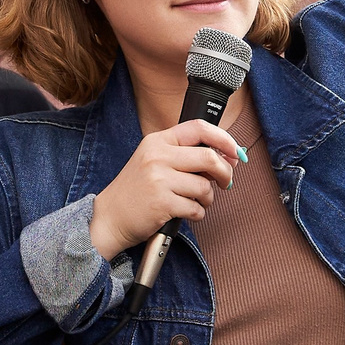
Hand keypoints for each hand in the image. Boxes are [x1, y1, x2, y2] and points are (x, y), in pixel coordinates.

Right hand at [89, 120, 242, 259]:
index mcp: (158, 141)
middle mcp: (157, 156)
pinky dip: (198, 213)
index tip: (235, 151)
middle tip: (226, 182)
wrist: (109, 217)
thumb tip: (227, 156)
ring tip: (196, 201)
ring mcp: (159, 179)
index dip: (224, 138)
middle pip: (209, 157)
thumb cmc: (136, 191)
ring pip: (205, 186)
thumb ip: (185, 155)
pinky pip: (196, 208)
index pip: (199, 128)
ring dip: (208, 198)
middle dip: (225, 172)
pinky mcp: (162, 203)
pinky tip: (186, 212)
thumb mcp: (153, 161)